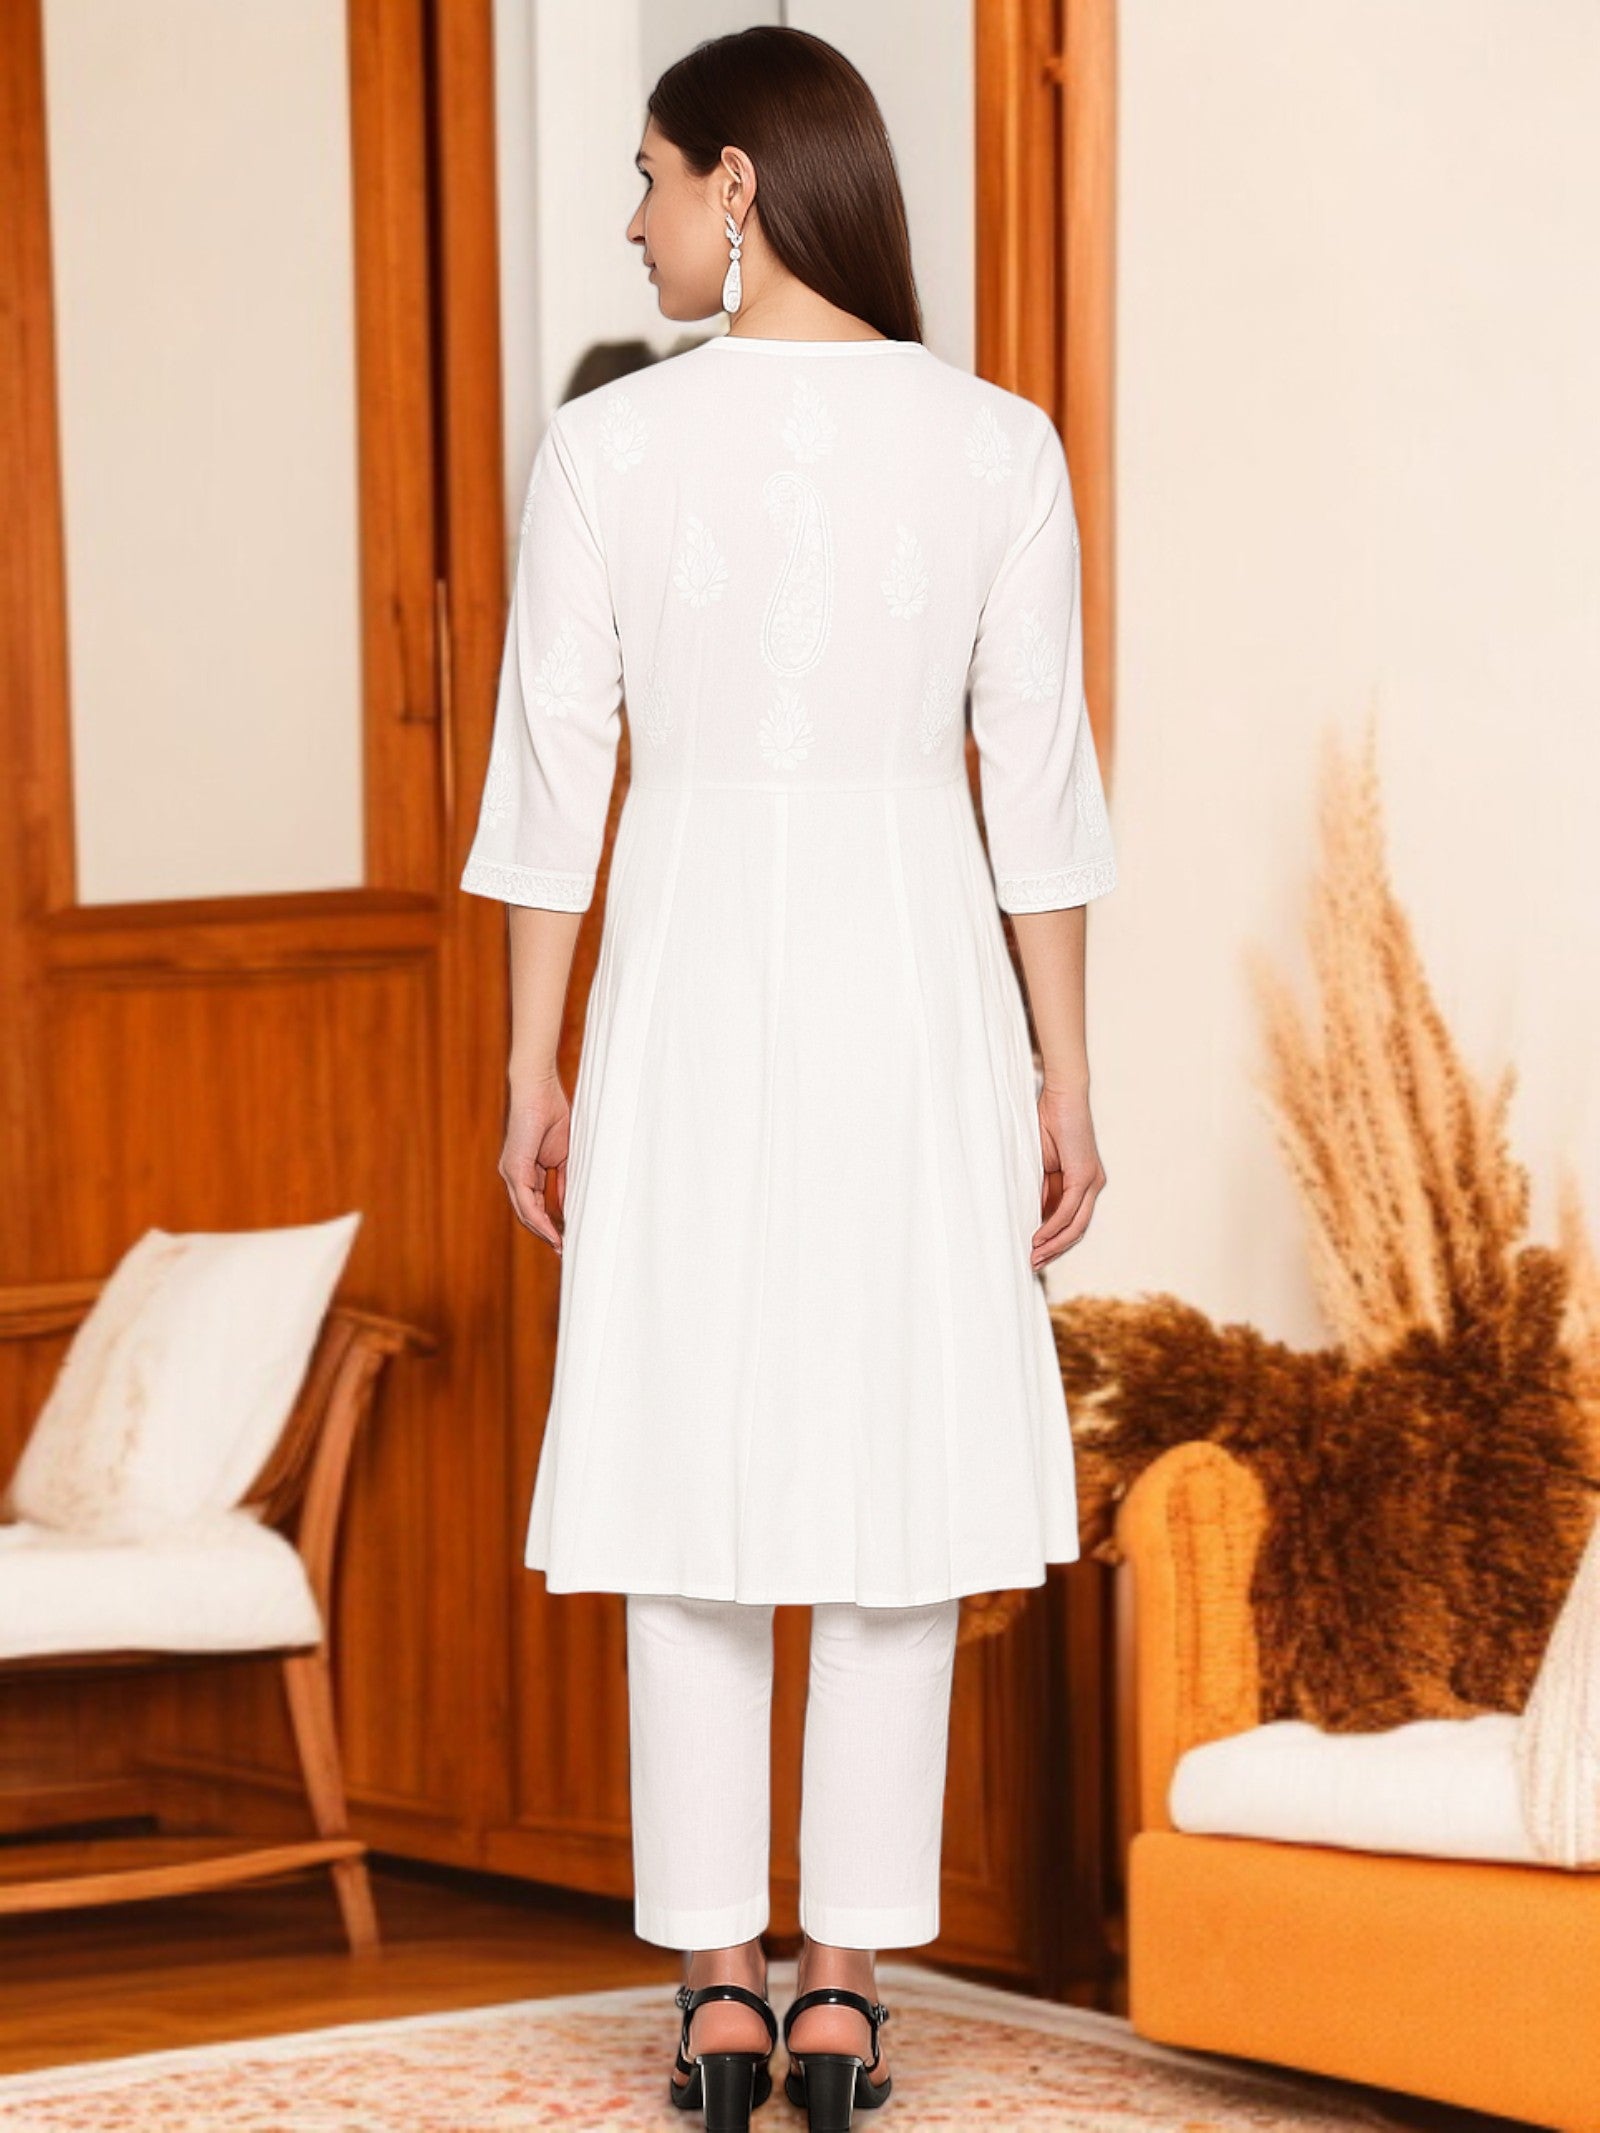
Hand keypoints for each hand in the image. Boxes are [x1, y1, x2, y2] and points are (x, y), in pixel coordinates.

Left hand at [500, 1074, 570, 1254]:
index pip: (535, 1205)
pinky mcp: (515, 1168)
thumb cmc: (552, 1115)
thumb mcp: (563, 1156)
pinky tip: (553, 1231)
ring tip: (561, 1246)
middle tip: (564, 1250)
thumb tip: (569, 1205)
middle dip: (546, 1233)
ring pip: (525, 1212)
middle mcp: (514, 1175)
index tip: (565, 1239)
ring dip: (543, 1232)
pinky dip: (540, 1219)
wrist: (539, 1090)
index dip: (550, 1223)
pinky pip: (526, 1201)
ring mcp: (511, 1173)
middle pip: (528, 1214)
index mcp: (525, 1171)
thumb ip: (564, 1180)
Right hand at [1031, 1081, 1104, 1269]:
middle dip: (1055, 1250)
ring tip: (1034, 1257)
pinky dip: (1053, 1226)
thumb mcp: (1040, 1165)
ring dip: (1054, 1244)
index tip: (1034, 1254)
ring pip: (1076, 1225)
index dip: (1054, 1241)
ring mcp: (1092, 1181)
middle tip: (1033, 1264)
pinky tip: (1038, 1237)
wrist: (1062, 1095)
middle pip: (1077, 1230)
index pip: (1072, 1221)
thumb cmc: (1048, 1123)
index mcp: (1084, 1183)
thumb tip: (1033, 1216)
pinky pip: (1069, 1210)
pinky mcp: (1085, 1175)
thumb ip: (1041, 1190)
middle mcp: (1093, 1185)